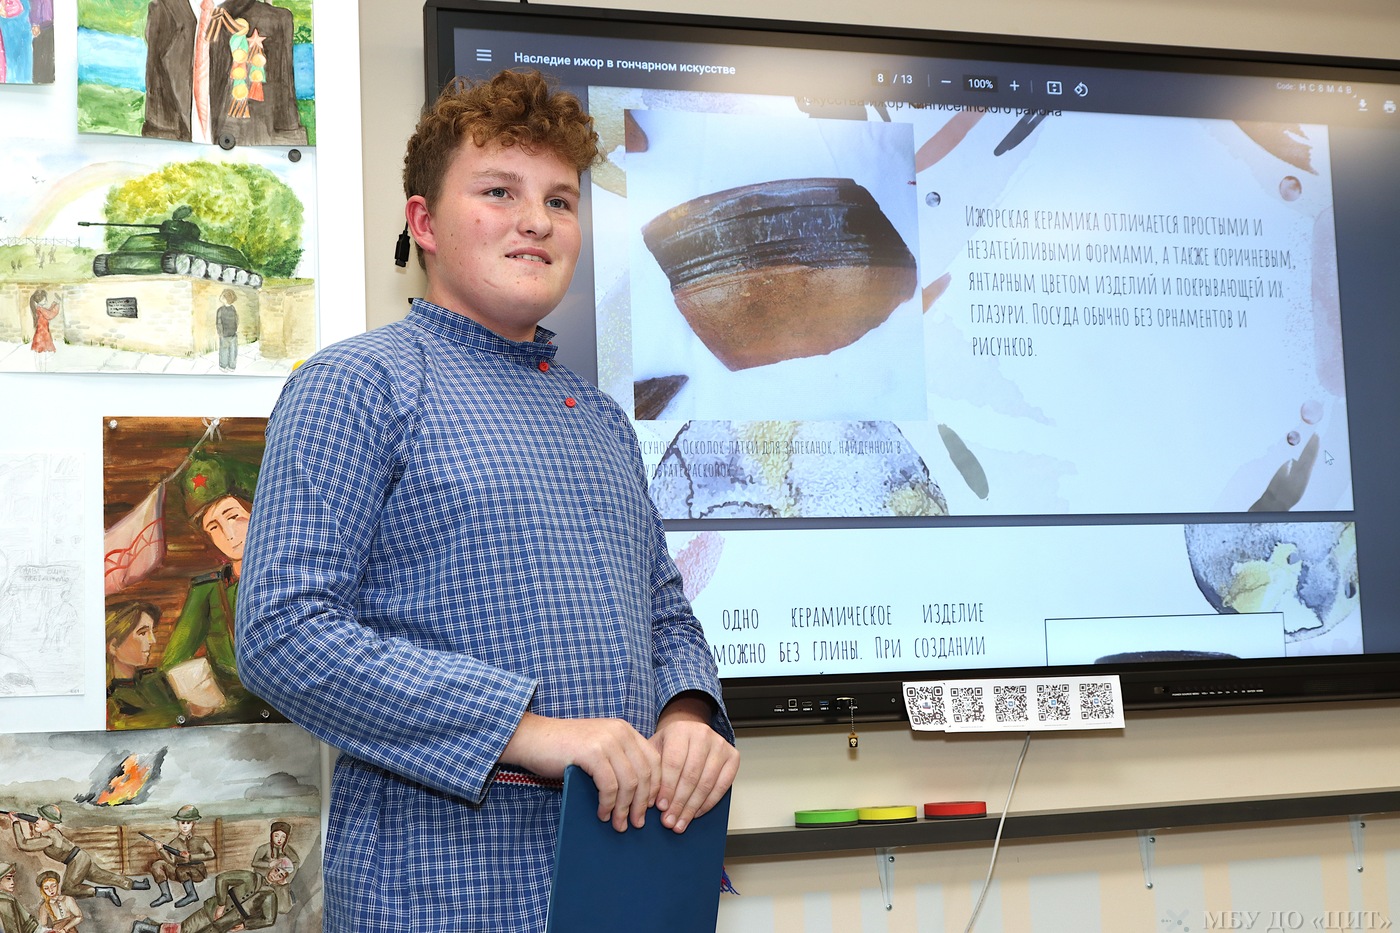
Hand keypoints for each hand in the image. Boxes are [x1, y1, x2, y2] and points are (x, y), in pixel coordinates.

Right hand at [501, 713, 660, 831]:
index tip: (653, 808)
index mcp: (625, 730)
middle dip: (643, 803)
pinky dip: (608, 804)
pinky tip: (602, 814)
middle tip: (637, 823)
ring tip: (619, 824)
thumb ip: (618, 762)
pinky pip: (609, 786)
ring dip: (625, 808)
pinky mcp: (592, 753)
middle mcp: (620, 732)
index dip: (657, 786)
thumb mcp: (598, 749)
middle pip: (645, 773)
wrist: (532, 737)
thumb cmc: (564, 749)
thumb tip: (639, 796)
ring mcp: (606, 741)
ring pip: (630, 782)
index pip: (654, 760)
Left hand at [651, 695, 738, 833]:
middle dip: (679, 802)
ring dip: (692, 807)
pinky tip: (696, 812)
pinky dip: (708, 803)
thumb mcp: (656, 749)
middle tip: (670, 820)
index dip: (667, 788)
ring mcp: (720, 745)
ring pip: (706, 783)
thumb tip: (648, 800)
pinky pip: (722, 786)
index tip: (660, 807)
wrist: (690, 732)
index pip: (673, 763)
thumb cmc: (671, 744)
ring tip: (681, 822)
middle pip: (691, 775)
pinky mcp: (733, 756)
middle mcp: (702, 734)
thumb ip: (653, 770)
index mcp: (679, 730)